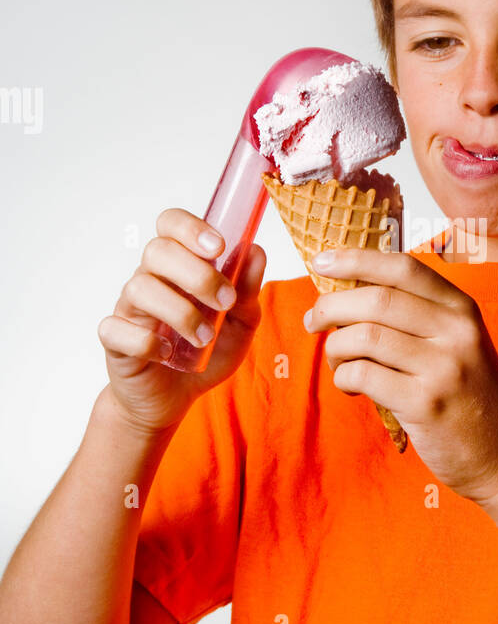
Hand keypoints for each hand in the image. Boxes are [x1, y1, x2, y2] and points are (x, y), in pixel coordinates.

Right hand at [97, 209, 266, 435]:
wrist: (175, 399)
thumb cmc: (205, 353)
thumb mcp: (239, 326)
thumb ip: (247, 292)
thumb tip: (256, 252)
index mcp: (178, 266)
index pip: (170, 224)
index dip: (190, 227)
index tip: (218, 247)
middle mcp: (149, 279)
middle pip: (157, 251)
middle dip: (197, 274)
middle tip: (224, 302)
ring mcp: (128, 309)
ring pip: (140, 288)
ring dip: (180, 313)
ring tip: (205, 338)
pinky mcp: (114, 341)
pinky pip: (116, 329)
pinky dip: (145, 341)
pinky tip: (166, 354)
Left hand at [303, 248, 497, 508]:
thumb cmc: (471, 399)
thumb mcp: (460, 345)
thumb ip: (419, 317)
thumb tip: (349, 293)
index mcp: (462, 310)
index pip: (402, 267)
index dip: (356, 259)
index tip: (320, 261)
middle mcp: (456, 332)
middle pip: (376, 299)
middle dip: (331, 306)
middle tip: (313, 321)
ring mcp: (443, 368)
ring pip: (364, 336)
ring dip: (335, 347)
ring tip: (336, 360)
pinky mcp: (426, 404)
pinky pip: (364, 375)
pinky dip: (344, 377)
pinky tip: (350, 385)